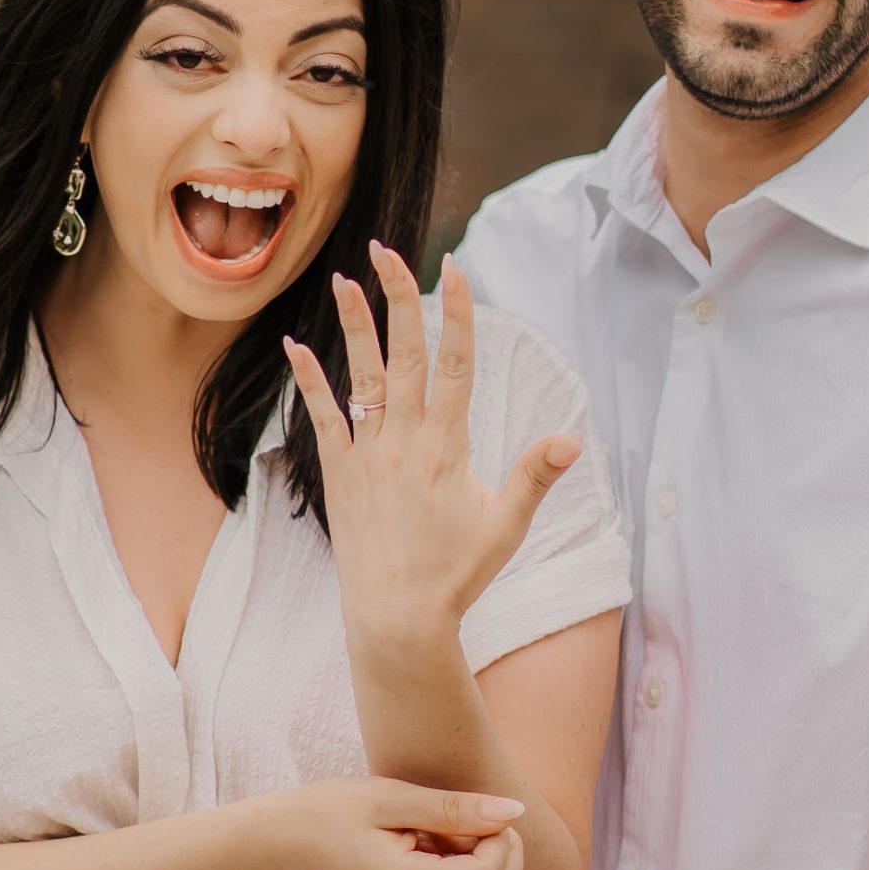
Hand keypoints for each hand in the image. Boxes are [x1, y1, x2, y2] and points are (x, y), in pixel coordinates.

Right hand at [277, 777, 526, 869]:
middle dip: (507, 857)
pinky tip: (442, 844)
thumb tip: (514, 812)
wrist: (286, 840)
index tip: (480, 810)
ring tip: (456, 831)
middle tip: (480, 819)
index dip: (501, 842)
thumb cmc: (332, 809)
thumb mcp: (392, 797)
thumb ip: (455, 808)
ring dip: (491, 866)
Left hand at [283, 247, 580, 643]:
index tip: (456, 270)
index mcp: (450, 446)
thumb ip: (535, 476)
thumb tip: (571, 438)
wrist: (397, 618)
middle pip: (406, 354)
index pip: (457, 364)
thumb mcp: (506, 526)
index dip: (458, 314)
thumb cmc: (457, 575)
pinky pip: (323, 418)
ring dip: (354, 324)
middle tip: (387, 250)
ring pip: (362, 375)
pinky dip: (310, 380)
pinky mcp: (340, 475)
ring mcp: (369, 455)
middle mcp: (406, 441)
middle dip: (399, 298)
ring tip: (345, 278)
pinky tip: (297, 345)